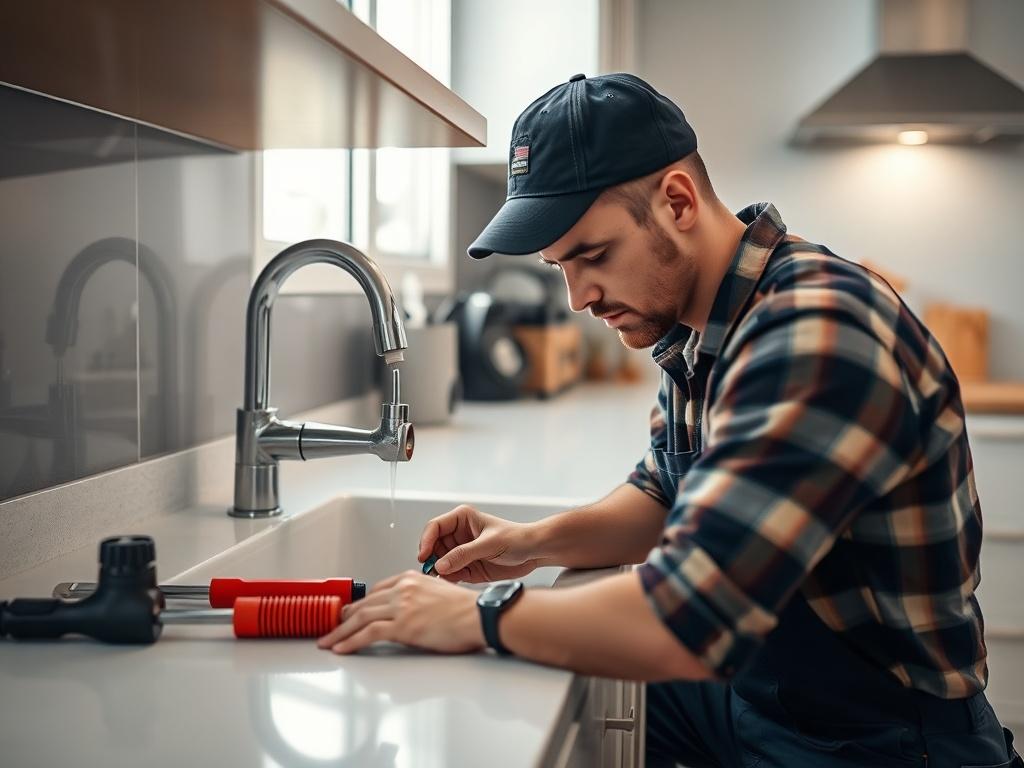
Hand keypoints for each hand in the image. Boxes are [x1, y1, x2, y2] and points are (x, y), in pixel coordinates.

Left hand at [317, 570, 484, 654]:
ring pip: (360, 618)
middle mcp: (403, 588)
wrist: (480, 616)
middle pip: (364, 604)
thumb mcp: (439, 594)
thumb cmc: (467, 610)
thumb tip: (409, 617)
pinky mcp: (402, 625)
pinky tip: (341, 648)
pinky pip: (368, 633)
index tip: (349, 613)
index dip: (359, 604)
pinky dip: (351, 641)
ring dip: (339, 632)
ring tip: (328, 641)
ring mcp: (401, 606)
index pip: (376, 591)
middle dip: (343, 617)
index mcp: (411, 578)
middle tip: (331, 627)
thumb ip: (418, 601)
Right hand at [418, 504, 542, 582]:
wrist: (533, 553)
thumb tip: (440, 564)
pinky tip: (454, 582)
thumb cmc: (516, 538)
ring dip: (440, 572)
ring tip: (444, 578)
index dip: (426, 541)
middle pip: (433, 547)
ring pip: (440, 562)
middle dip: (431, 559)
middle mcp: (458, 535)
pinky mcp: (467, 568)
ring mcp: (461, 552)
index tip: (424, 555)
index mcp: (461, 519)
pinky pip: (451, 574)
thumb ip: (463, 554)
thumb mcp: (489, 544)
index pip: (434, 528)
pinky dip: (449, 580)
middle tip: (431, 572)